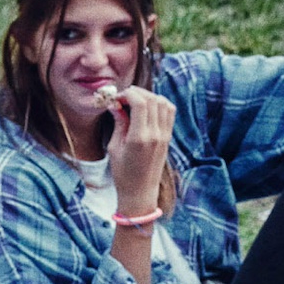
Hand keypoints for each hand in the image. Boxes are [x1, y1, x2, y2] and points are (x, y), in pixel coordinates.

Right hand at [103, 86, 174, 213]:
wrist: (140, 191)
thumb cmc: (123, 173)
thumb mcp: (114, 148)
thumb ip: (119, 123)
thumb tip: (115, 105)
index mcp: (139, 138)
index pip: (140, 103)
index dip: (128, 94)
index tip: (117, 98)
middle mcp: (155, 134)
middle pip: (152, 99)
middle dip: (137, 93)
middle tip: (124, 97)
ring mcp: (164, 135)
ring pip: (163, 102)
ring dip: (149, 96)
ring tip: (135, 101)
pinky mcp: (168, 136)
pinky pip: (169, 111)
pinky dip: (159, 103)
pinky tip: (147, 108)